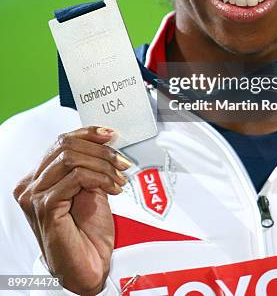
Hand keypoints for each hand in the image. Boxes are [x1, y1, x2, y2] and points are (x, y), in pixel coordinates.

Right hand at [13, 126, 131, 295]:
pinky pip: (77, 177)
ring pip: (72, 158)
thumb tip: (106, 139)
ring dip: (103, 165)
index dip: (89, 133)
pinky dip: (100, 178)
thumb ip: (89, 165)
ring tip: (119, 178)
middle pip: (66, 144)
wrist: (88, 267)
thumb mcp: (90, 189)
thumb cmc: (88, 234)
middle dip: (101, 150)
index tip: (111, 135)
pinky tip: (112, 189)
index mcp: (38, 178)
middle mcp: (30, 185)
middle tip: (122, 162)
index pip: (62, 141)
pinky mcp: (45, 206)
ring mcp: (34, 196)